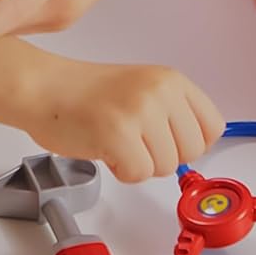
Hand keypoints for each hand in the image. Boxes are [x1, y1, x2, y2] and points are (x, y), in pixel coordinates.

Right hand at [16, 57, 224, 183]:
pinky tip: (105, 149)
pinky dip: (122, 171)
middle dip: (162, 157)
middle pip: (192, 152)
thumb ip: (171, 114)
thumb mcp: (142, 89)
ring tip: (115, 140)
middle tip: (134, 141)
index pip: (212, 127)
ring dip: (139, 164)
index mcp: (170, 79)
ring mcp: (140, 111)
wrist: (43, 88)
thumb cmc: (84, 94)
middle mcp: (160, 91)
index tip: (167, 142)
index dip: (189, 143)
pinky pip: (139, 175)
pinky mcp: (119, 134)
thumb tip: (194, 147)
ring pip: (164, 167)